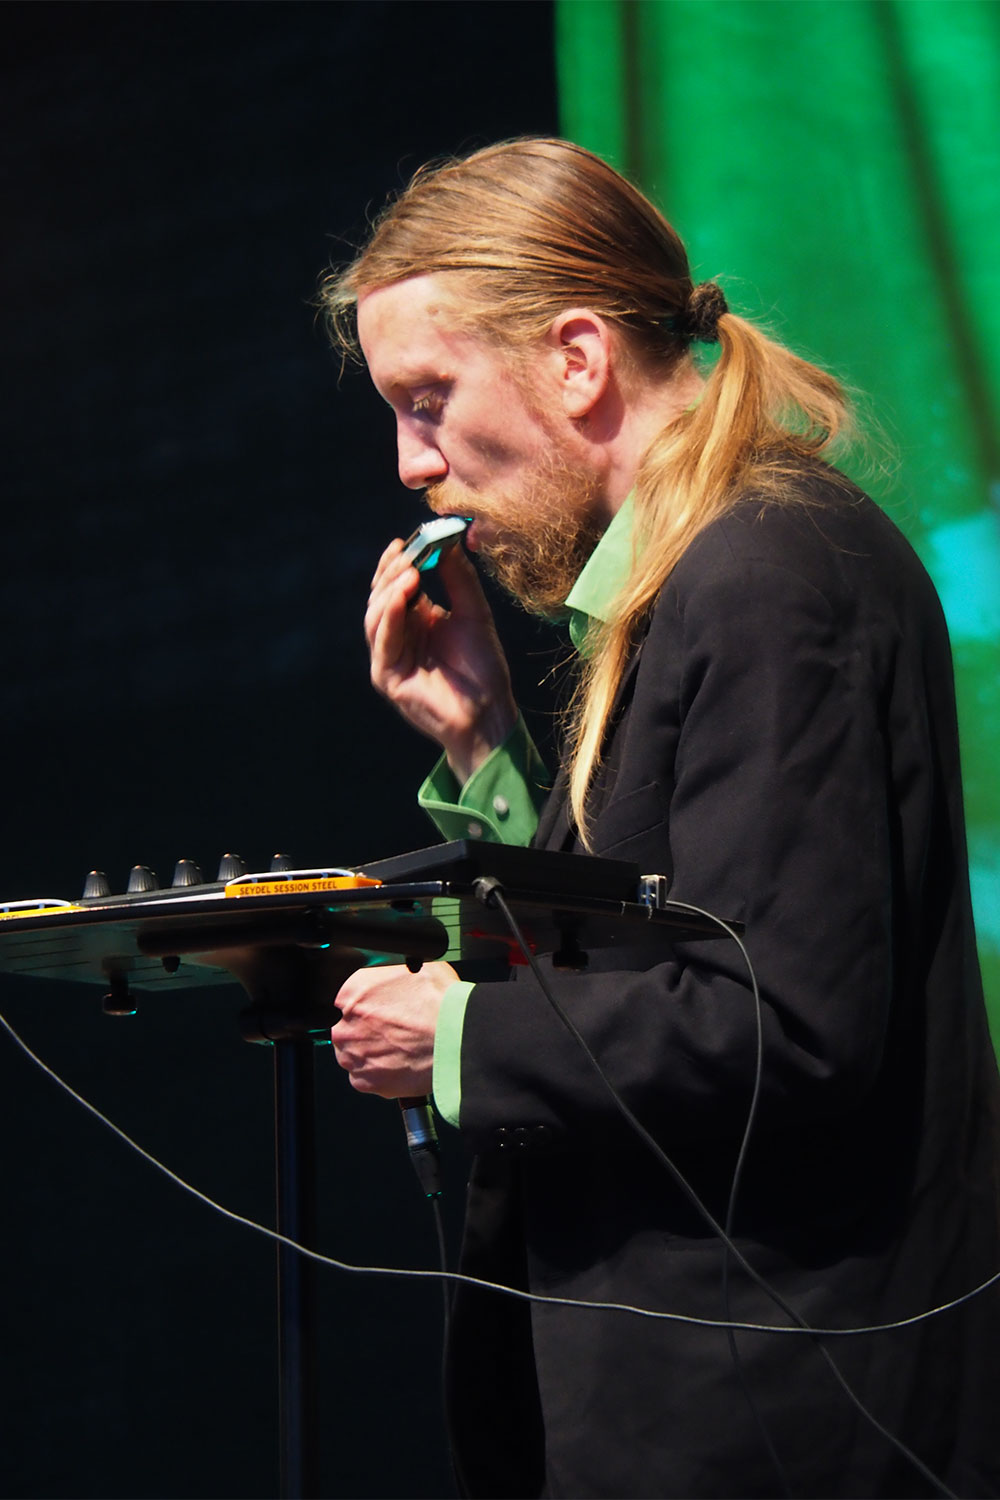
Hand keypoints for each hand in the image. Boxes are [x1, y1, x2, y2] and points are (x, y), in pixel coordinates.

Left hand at [331, 961, 458, 1097]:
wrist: (458, 1040)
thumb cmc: (440, 1003)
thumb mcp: (414, 965)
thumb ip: (389, 972)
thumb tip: (389, 974)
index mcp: (351, 993)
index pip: (344, 998)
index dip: (364, 1003)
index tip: (377, 1008)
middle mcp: (345, 1026)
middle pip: (346, 1027)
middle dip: (366, 1029)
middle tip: (394, 1028)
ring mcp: (354, 1056)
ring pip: (354, 1053)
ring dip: (371, 1051)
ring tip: (400, 1046)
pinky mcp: (366, 1082)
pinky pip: (365, 1077)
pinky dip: (380, 1072)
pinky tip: (400, 1061)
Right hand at [364, 538, 517, 782]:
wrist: (490, 712)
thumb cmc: (483, 668)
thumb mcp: (474, 613)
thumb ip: (459, 578)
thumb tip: (448, 540)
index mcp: (415, 620)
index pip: (395, 584)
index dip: (398, 561)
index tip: (408, 539)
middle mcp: (398, 636)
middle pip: (381, 597)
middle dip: (391, 571)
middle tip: (408, 551)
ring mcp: (389, 657)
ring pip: (375, 616)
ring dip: (389, 590)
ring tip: (409, 571)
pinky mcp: (387, 676)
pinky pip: (382, 641)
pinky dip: (390, 616)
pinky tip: (404, 596)